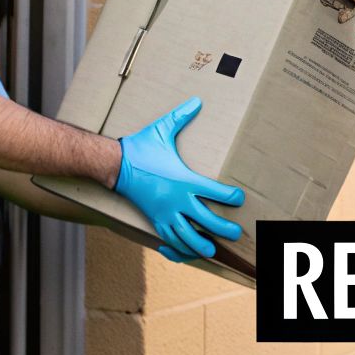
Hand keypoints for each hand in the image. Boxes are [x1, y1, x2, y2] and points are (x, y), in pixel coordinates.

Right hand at [114, 97, 244, 261]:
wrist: (114, 164)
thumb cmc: (140, 147)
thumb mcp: (161, 130)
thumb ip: (181, 117)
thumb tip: (197, 101)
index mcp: (184, 180)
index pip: (215, 192)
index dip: (230, 196)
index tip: (240, 198)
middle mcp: (176, 200)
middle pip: (205, 220)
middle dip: (223, 228)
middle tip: (236, 233)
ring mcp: (164, 212)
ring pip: (186, 236)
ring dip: (200, 246)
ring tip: (212, 252)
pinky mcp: (154, 219)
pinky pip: (167, 239)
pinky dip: (176, 250)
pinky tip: (183, 254)